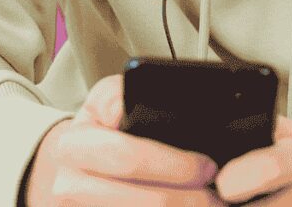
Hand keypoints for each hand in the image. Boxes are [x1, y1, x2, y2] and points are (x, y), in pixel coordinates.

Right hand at [21, 73, 223, 205]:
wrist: (74, 162)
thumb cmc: (100, 128)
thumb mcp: (108, 99)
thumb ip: (123, 95)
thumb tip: (132, 108)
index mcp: (74, 145)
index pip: (129, 158)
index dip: (175, 165)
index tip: (208, 167)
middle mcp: (69, 185)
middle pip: (147, 201)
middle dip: (191, 199)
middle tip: (221, 195)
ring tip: (213, 204)